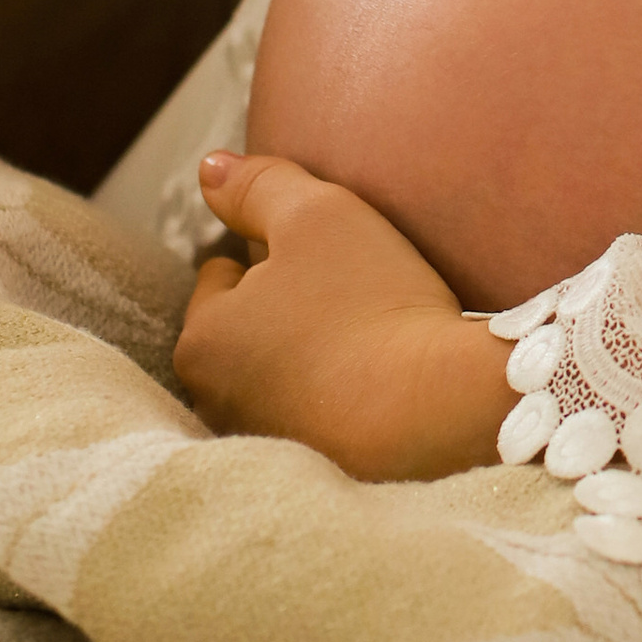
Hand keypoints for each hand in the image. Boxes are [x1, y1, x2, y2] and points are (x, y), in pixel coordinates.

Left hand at [174, 151, 512, 478]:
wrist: (439, 410)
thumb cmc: (372, 305)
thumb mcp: (318, 216)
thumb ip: (259, 184)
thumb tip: (210, 168)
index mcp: (202, 339)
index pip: (222, 273)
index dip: (276, 252)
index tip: (327, 260)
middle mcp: (214, 402)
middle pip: (247, 329)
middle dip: (284, 311)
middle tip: (350, 298)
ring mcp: (260, 445)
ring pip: (279, 374)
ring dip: (309, 358)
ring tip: (368, 342)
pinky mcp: (311, 473)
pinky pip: (316, 416)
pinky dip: (336, 400)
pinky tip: (377, 387)